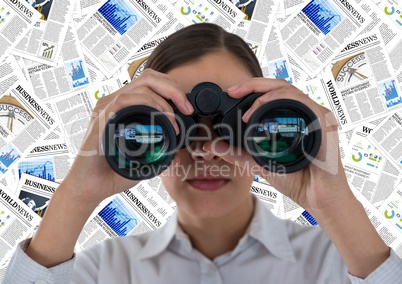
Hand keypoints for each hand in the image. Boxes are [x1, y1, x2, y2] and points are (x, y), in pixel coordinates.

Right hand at [62, 69, 193, 206]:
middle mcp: (115, 102)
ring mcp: (107, 107)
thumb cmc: (114, 171)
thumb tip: (177, 155)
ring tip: (174, 122)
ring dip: (165, 101)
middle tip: (187, 109)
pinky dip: (149, 105)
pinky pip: (126, 100)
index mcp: (124, 106)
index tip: (186, 108)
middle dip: (174, 89)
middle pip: (149, 77)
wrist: (91, 187)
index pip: (151, 82)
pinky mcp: (102, 117)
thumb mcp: (143, 159)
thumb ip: (158, 154)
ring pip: (142, 85)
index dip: (172, 89)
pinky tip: (161, 121)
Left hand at [205, 78, 352, 212]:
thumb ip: (236, 153)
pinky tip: (263, 106)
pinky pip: (302, 101)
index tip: (231, 93)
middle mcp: (304, 113)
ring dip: (264, 92)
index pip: (271, 94)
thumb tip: (212, 146)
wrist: (316, 197)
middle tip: (233, 91)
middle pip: (278, 86)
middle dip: (252, 84)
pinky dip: (280, 99)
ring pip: (288, 89)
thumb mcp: (257, 163)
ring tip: (246, 107)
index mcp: (292, 118)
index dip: (250, 88)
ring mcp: (315, 115)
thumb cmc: (295, 180)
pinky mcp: (323, 122)